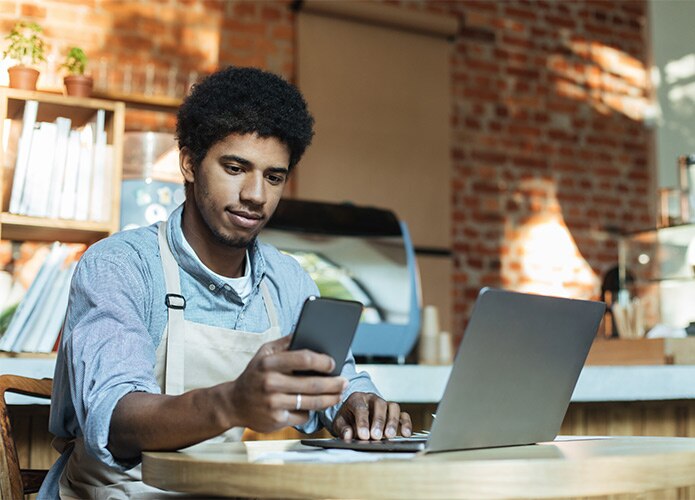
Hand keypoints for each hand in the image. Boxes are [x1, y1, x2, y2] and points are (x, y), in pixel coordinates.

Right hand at [228, 336, 347, 432]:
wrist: (233, 403)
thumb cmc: (255, 374)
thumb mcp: (265, 353)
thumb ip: (286, 342)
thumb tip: (309, 330)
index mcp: (269, 362)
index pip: (303, 358)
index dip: (322, 361)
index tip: (333, 363)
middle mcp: (270, 383)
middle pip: (312, 384)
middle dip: (333, 384)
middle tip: (345, 382)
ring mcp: (272, 403)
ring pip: (311, 402)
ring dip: (330, 399)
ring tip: (339, 394)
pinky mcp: (276, 420)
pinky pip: (302, 415)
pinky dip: (310, 411)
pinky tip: (315, 405)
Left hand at [332, 392, 411, 440]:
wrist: (353, 414)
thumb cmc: (347, 418)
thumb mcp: (340, 422)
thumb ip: (343, 429)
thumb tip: (348, 435)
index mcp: (357, 398)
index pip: (361, 407)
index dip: (362, 422)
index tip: (363, 435)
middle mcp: (372, 398)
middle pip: (379, 405)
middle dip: (378, 421)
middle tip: (376, 436)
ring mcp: (385, 404)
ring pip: (393, 407)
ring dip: (392, 422)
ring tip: (389, 436)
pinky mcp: (394, 413)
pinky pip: (403, 415)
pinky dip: (406, 424)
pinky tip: (406, 434)